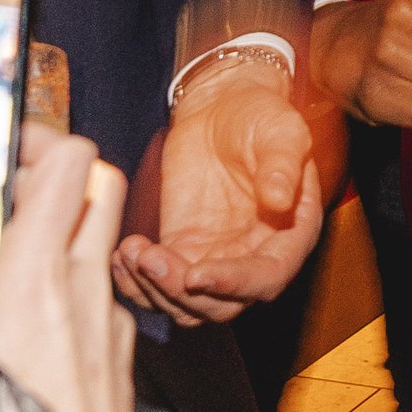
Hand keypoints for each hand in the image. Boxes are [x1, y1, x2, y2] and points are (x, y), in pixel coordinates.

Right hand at [0, 131, 174, 411]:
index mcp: (39, 279)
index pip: (70, 162)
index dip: (40, 139)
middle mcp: (87, 291)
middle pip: (101, 183)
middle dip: (61, 170)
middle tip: (8, 188)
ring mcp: (114, 324)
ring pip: (100, 245)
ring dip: (65, 236)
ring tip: (3, 264)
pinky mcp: (123, 361)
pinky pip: (102, 303)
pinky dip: (72, 296)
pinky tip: (28, 333)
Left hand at [115, 57, 326, 327]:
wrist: (223, 106)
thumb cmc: (260, 116)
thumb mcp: (280, 132)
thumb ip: (282, 166)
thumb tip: (280, 200)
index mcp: (290, 236)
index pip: (267, 278)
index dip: (234, 284)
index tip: (196, 275)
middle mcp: (254, 258)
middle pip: (222, 304)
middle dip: (183, 292)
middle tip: (150, 260)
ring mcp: (215, 258)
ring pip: (185, 304)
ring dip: (155, 289)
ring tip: (131, 251)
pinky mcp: (181, 249)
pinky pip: (158, 281)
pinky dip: (137, 279)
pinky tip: (122, 254)